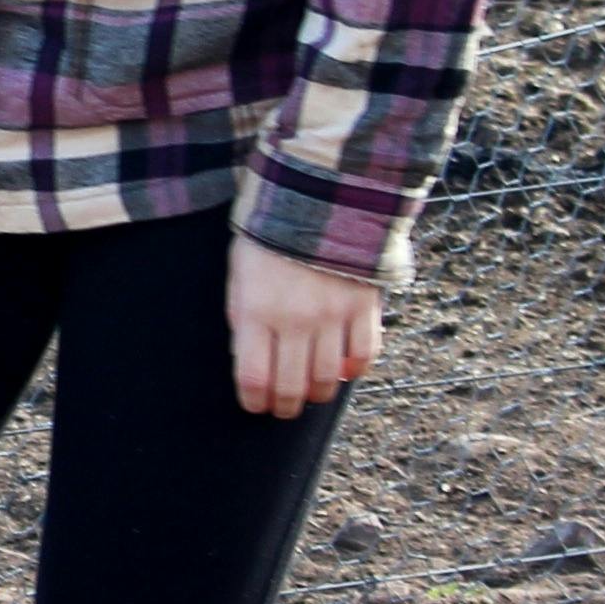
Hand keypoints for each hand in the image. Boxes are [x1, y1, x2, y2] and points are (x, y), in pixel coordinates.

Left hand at [228, 240, 382, 419]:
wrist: (317, 194)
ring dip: (316, 393)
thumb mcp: (240, 276)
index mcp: (255, 311)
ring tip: (310, 391)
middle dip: (284, 406)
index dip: (254, 401)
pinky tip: (342, 368)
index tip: (255, 405)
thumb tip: (252, 365)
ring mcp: (332, 314)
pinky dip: (353, 369)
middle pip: (291, 388)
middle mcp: (294, 319)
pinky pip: (364, 355)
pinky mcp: (364, 305)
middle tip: (283, 408)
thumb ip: (245, 321)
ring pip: (326, 379)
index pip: (253, 379)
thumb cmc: (268, 236)